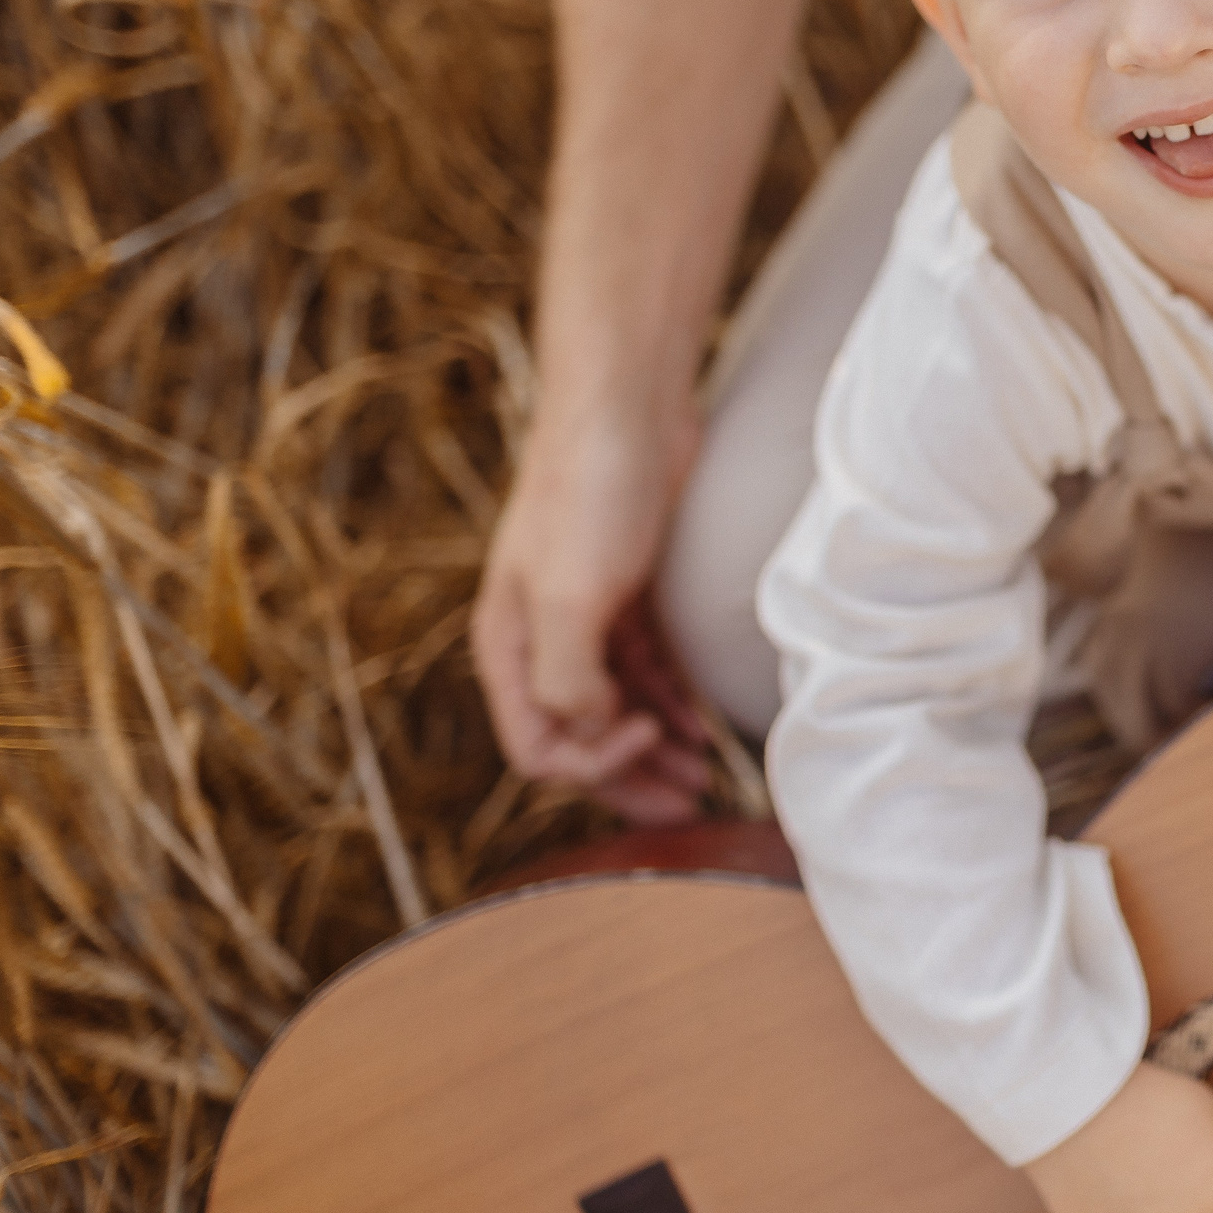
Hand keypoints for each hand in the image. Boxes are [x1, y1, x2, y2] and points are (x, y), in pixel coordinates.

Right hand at [470, 399, 713, 823]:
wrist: (628, 405)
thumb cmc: (588, 493)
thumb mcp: (569, 598)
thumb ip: (567, 680)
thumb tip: (593, 732)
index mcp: (508, 647)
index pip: (537, 748)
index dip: (593, 764)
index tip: (648, 737)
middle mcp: (540, 638)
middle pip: (579, 739)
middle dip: (631, 779)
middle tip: (690, 806)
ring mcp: (588, 616)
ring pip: (616, 709)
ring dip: (657, 748)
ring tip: (704, 777)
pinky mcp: (633, 592)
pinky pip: (647, 671)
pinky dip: (671, 704)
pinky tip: (702, 726)